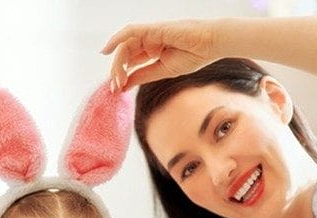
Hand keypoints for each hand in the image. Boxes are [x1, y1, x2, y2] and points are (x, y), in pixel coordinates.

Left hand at [101, 20, 218, 88]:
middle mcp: (149, 41)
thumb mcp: (163, 71)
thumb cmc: (194, 56)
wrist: (210, 45)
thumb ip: (143, 75)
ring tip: (117, 79)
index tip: (117, 90)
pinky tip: (106, 50)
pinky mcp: (152, 29)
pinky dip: (116, 38)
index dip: (122, 74)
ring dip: (118, 63)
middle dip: (117, 70)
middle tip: (115, 86)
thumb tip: (124, 85)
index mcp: (153, 50)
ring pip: (125, 46)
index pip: (131, 61)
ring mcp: (150, 34)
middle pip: (126, 54)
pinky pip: (129, 31)